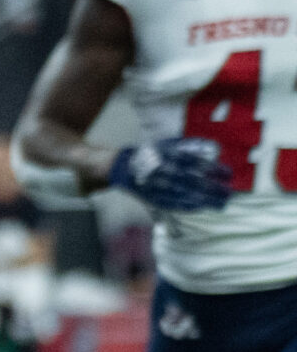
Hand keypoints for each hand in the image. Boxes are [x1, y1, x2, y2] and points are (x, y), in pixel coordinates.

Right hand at [109, 138, 231, 210]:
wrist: (122, 167)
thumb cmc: (150, 153)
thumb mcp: (169, 144)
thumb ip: (190, 145)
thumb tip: (214, 147)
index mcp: (170, 156)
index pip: (197, 163)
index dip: (214, 170)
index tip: (228, 175)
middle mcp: (166, 171)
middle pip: (194, 182)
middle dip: (213, 189)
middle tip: (228, 194)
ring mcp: (159, 186)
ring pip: (185, 195)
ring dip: (205, 201)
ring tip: (220, 204)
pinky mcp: (154, 198)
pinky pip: (174, 204)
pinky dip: (189, 206)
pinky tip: (201, 207)